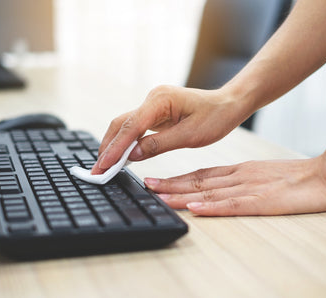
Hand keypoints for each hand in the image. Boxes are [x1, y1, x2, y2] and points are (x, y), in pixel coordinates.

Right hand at [92, 85, 247, 173]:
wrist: (228, 104)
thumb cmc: (215, 116)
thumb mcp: (189, 136)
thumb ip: (158, 145)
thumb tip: (131, 155)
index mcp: (160, 100)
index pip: (131, 126)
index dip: (116, 147)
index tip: (104, 165)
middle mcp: (152, 99)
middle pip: (121, 123)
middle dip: (108, 147)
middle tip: (97, 171)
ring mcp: (153, 105)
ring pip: (125, 125)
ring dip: (114, 145)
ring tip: (104, 167)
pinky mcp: (155, 113)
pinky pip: (135, 128)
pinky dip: (125, 142)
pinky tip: (120, 156)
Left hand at [144, 157, 325, 215]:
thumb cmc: (297, 176)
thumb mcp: (263, 174)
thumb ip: (241, 181)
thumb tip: (217, 189)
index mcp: (240, 171)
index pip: (202, 174)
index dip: (178, 178)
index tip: (158, 181)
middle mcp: (240, 177)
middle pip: (199, 181)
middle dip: (171, 184)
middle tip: (147, 185)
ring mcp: (251, 188)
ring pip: (210, 191)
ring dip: (182, 194)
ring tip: (159, 195)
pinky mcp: (264, 201)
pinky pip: (234, 204)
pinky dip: (212, 206)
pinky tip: (195, 207)